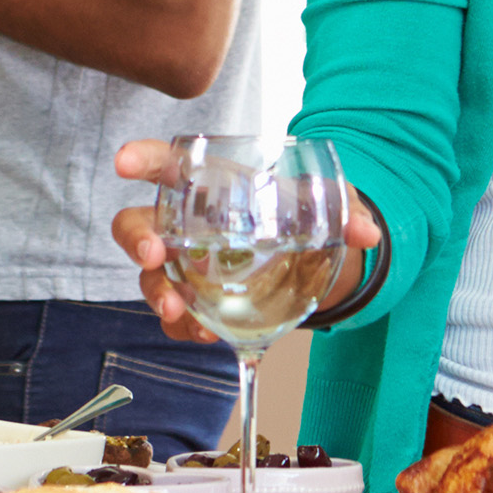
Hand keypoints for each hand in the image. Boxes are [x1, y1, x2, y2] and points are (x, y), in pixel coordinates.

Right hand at [111, 139, 385, 345]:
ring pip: (149, 276)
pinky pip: (177, 316)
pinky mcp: (197, 301)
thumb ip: (346, 213)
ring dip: (156, 292)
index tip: (125, 161)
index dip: (142, 158)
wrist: (311, 257)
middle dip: (137, 237)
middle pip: (139, 223)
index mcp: (212, 182)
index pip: (168, 164)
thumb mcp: (326, 204)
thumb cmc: (302, 213)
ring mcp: (186, 265)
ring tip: (175, 308)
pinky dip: (184, 326)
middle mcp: (187, 223)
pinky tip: (204, 334)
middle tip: (152, 254)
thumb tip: (368, 233)